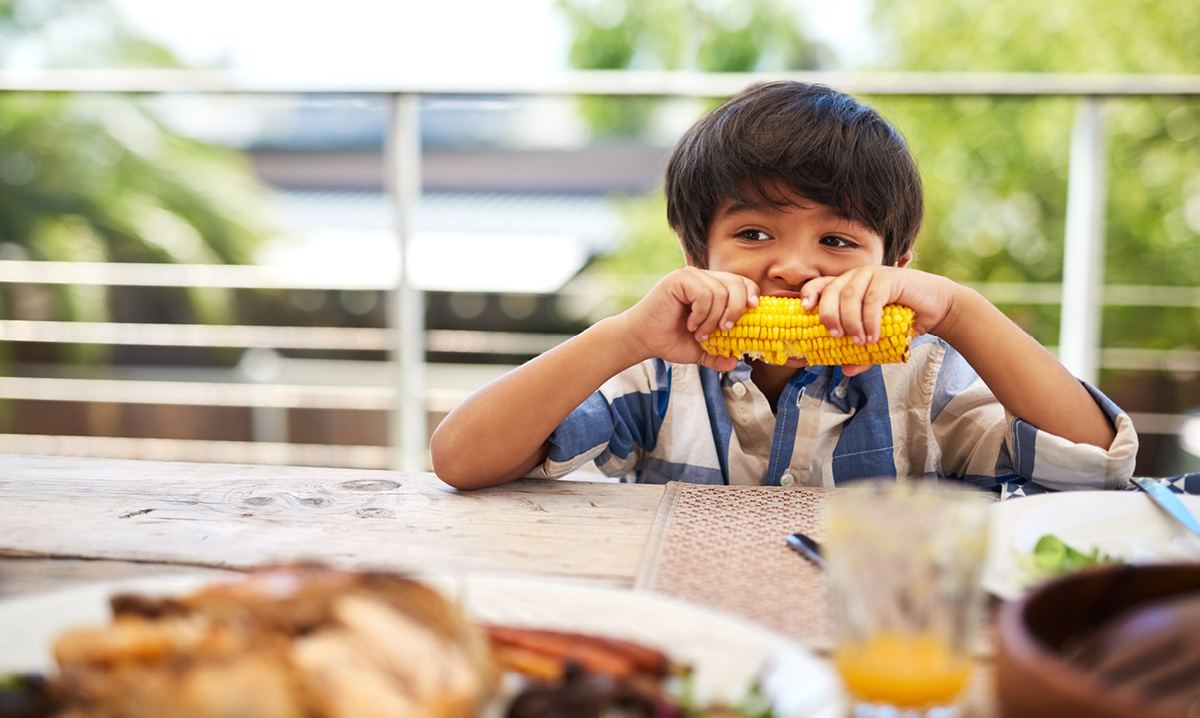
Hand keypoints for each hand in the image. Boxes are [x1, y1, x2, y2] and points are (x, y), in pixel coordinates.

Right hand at [620, 267, 759, 369]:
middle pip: (736, 283)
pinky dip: (701, 314)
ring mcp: (691, 276)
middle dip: (736, 310)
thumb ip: (718, 355)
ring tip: (699, 333)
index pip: (741, 282)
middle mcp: (703, 278)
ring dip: (713, 319)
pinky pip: (704, 294)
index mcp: (712, 288)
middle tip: (725, 330)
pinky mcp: (679, 279)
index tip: (752, 311)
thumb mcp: (700, 350)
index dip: (750, 294)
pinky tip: (691, 324)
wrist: (643, 340)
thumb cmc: (669, 340)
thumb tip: (735, 362)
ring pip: (720, 293)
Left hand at [798, 266, 964, 374]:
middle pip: (831, 291)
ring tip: (860, 342)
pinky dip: (870, 320)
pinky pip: (872, 299)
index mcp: (847, 286)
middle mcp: (856, 277)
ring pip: (850, 295)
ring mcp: (872, 274)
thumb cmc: (904, 321)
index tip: (804, 310)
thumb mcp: (879, 340)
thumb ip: (862, 355)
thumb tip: (845, 371)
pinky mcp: (890, 278)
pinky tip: (874, 337)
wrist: (937, 308)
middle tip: (836, 337)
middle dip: (829, 315)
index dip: (809, 294)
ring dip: (851, 322)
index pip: (820, 285)